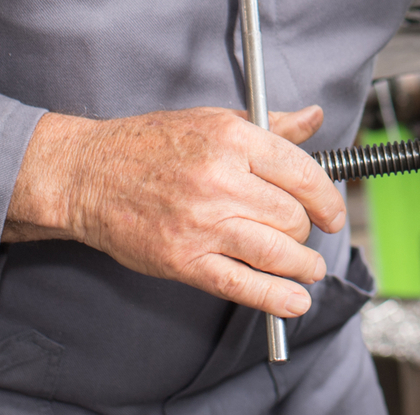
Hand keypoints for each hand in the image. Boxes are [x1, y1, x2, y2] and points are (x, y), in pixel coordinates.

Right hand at [4, 104, 344, 315]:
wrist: (88, 175)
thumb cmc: (149, 145)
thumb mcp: (214, 120)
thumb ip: (271, 125)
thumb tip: (314, 118)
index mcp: (233, 140)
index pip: (302, 173)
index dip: (327, 199)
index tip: (332, 213)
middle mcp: (221, 181)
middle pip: (292, 216)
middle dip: (307, 231)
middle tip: (306, 235)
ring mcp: (202, 224)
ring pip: (276, 252)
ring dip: (302, 266)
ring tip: (309, 269)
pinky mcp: (184, 260)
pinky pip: (241, 284)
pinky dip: (274, 298)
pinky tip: (294, 301)